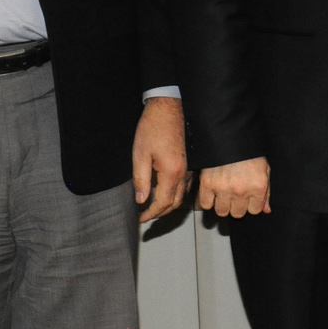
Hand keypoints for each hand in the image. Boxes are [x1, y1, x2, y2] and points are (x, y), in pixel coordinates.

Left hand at [133, 97, 188, 223]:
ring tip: (153, 208)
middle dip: (160, 213)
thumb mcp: (140, 155)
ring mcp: (187, 168)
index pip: (163, 202)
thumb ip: (141, 180)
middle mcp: (183, 173)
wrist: (168, 109)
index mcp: (171, 173)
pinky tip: (164, 193)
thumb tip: (141, 200)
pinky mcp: (187, 163)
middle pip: (175, 203)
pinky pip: (184, 186)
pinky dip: (174, 195)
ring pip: (181, 195)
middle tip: (144, 217)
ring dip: (168, 205)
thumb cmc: (153, 128)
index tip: (140, 219)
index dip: (151, 213)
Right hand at [198, 155, 270, 218]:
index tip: (248, 197)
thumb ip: (266, 192)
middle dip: (237, 206)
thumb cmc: (249, 153)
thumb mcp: (265, 170)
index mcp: (258, 187)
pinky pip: (206, 204)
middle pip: (238, 213)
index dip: (251, 204)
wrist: (230, 136)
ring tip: (224, 194)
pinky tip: (213, 193)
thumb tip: (266, 210)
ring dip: (223, 205)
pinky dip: (208, 201)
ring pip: (222, 212)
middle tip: (235, 195)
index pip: (254, 211)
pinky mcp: (207, 184)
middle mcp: (241, 191)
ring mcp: (223, 188)